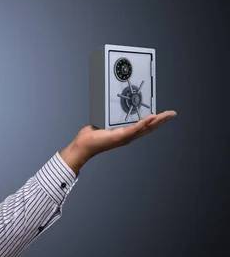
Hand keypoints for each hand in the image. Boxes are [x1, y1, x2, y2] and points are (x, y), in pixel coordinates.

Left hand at [60, 110, 176, 173]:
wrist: (84, 145)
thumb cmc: (91, 137)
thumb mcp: (103, 123)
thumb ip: (108, 118)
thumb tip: (107, 111)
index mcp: (125, 133)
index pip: (143, 126)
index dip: (154, 121)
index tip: (162, 114)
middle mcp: (128, 136)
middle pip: (149, 127)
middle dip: (162, 120)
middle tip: (172, 114)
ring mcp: (125, 136)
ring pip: (145, 128)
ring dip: (158, 121)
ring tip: (167, 115)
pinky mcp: (121, 135)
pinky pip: (135, 128)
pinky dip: (144, 123)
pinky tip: (153, 117)